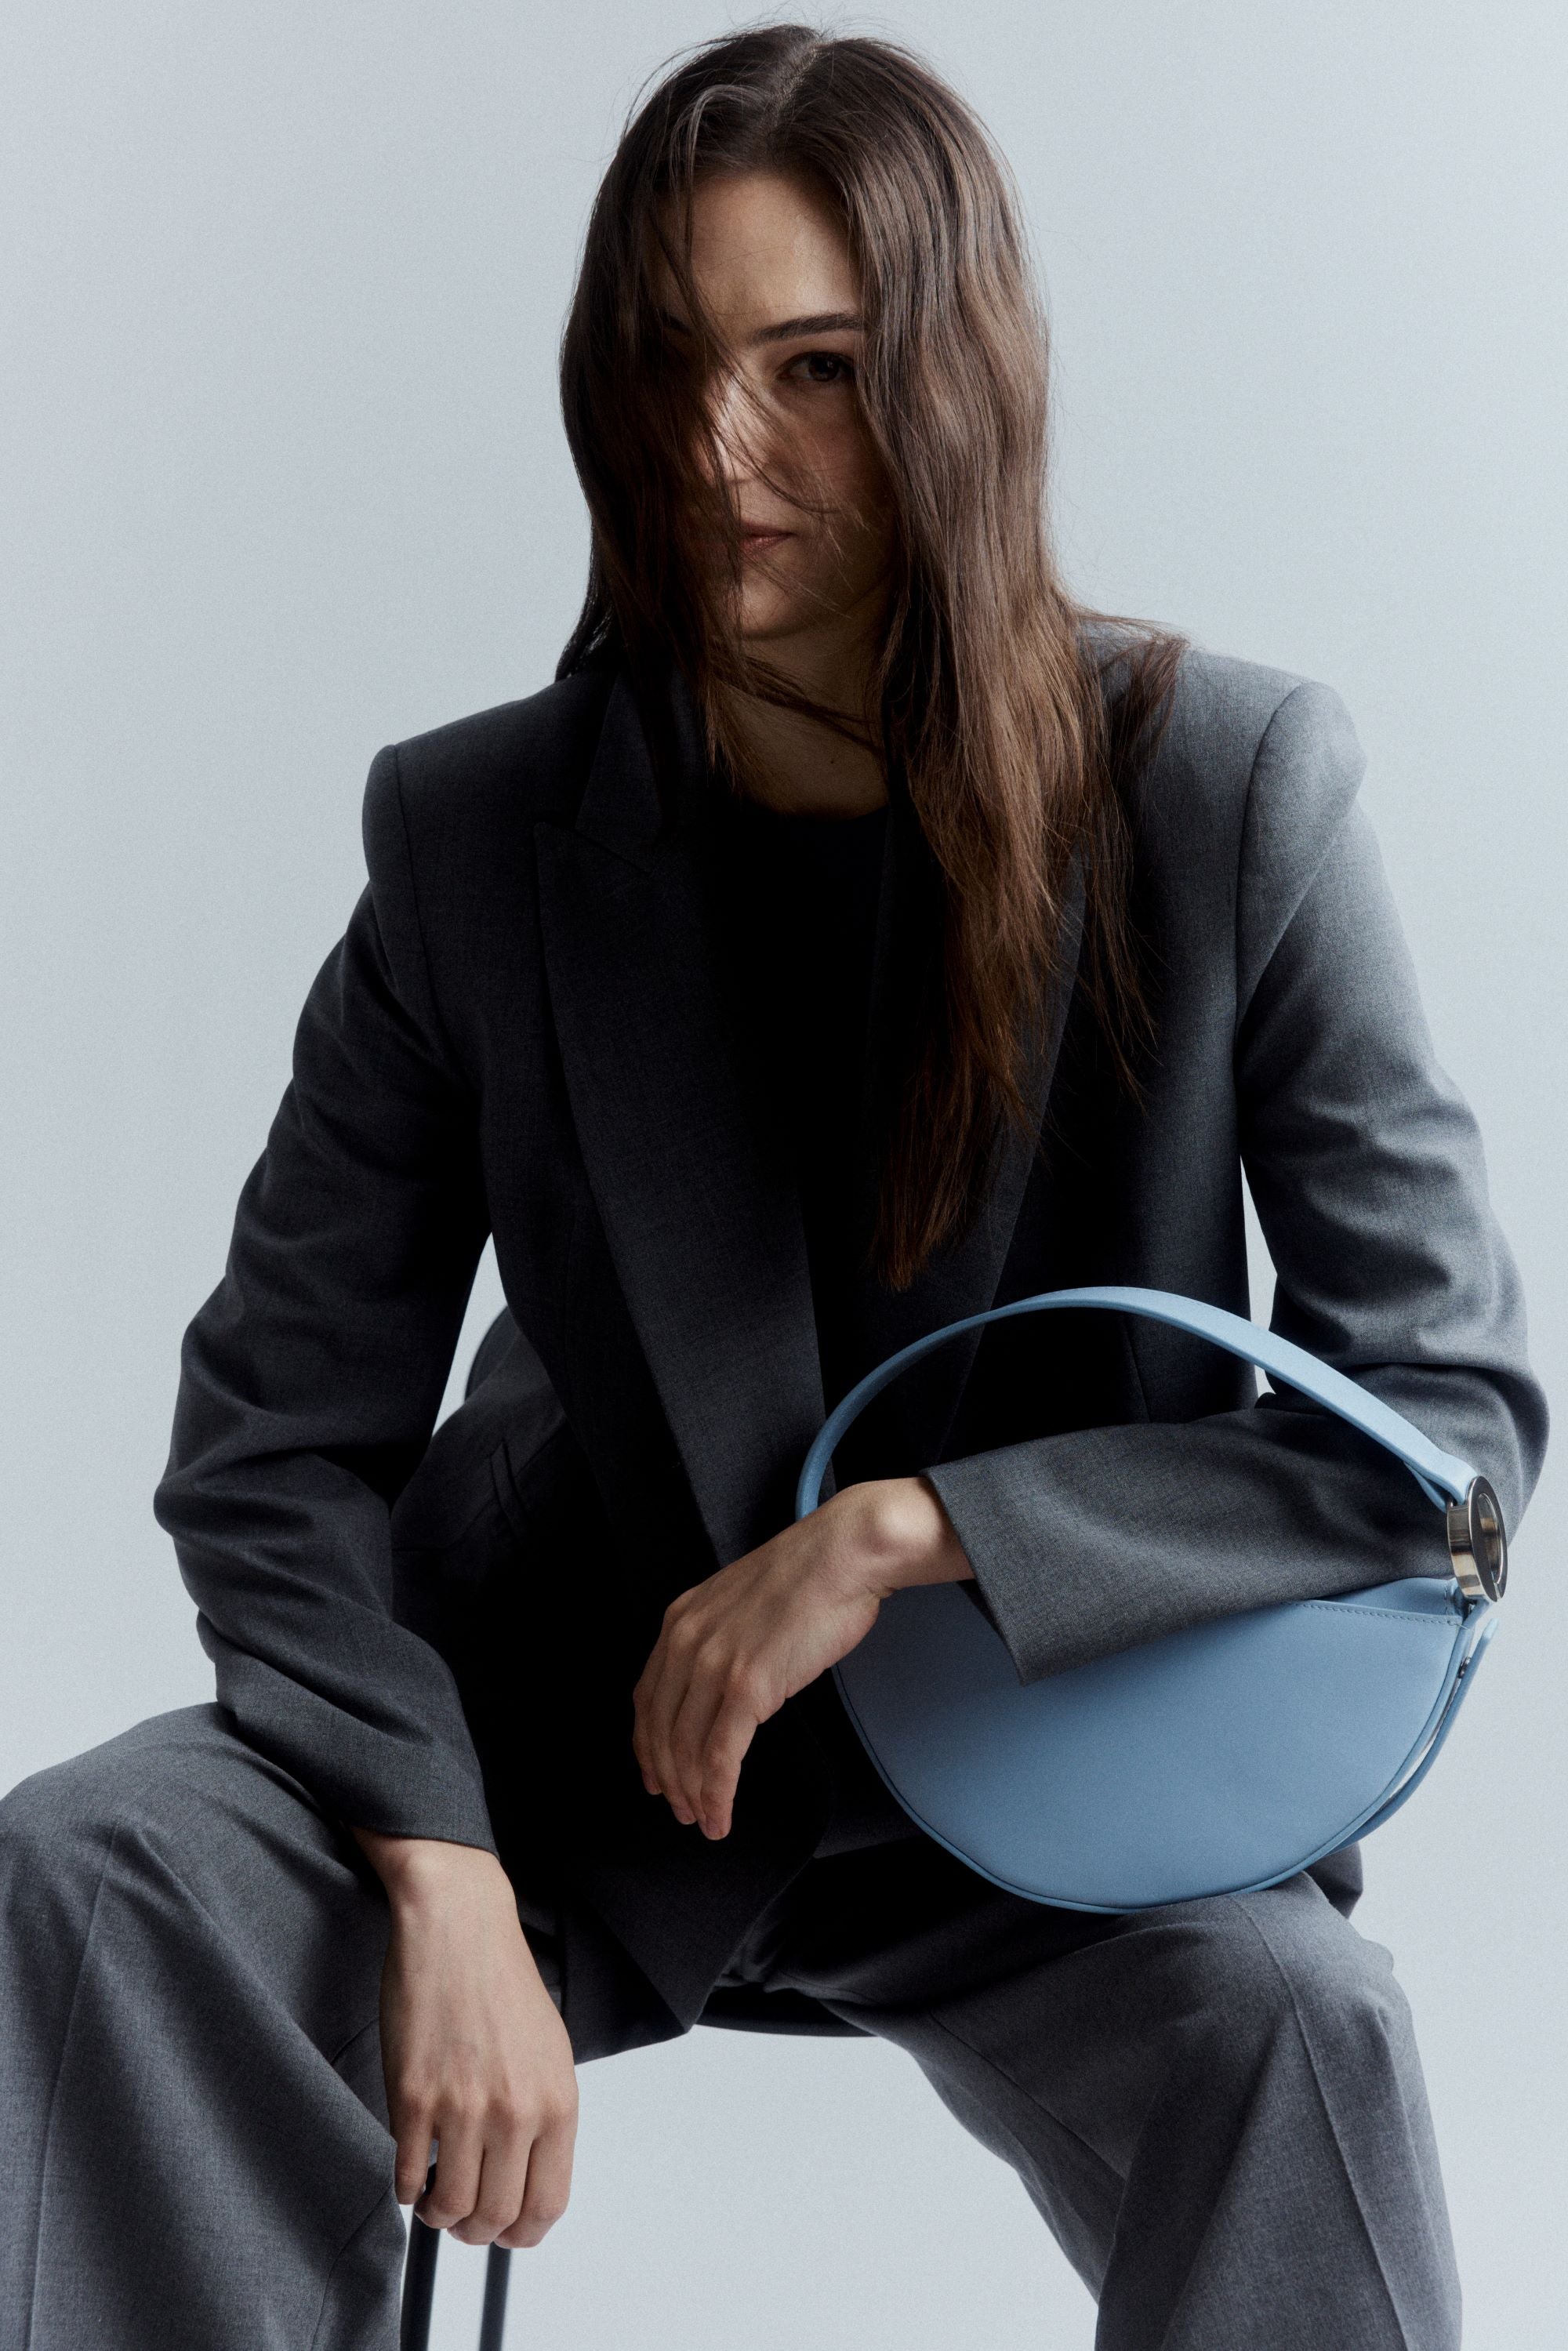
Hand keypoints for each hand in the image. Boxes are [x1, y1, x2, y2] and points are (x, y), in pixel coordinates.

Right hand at [351, 1832, 577, 2248]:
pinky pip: (406, 2176)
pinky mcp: (413, 2097)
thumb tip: (524, 2177)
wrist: (459, 1928)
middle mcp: (516, 2112)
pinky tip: (411, 2168)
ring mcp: (463, 2107)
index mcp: (557, 2103)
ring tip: (434, 2196)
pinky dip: (406, 2187)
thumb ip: (542, 2117)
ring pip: (451, 2207)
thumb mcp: (549, 2052)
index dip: (522, 2232)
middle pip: (497, 2217)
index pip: (547, 2205)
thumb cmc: (501, 1983)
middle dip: (476, 2230)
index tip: (505, 2231)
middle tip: (462, 2215)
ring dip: (440, 2214)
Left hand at [632, 1474, 970, 1840]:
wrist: (842, 1554)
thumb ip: (721, 1639)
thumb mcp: (741, 1602)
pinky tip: (721, 1815)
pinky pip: (720, 1757)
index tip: (655, 1773)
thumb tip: (724, 1681)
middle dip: (667, 1778)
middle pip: (660, 1730)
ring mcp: (714, 1665)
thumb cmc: (808, 1576)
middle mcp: (686, 1642)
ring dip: (692, 1795)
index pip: (648, 1698)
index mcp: (681, 1621)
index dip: (648, 1745)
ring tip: (703, 1821)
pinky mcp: (747, 1687)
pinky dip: (717, 1794)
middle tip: (681, 1809)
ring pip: (685, 1749)